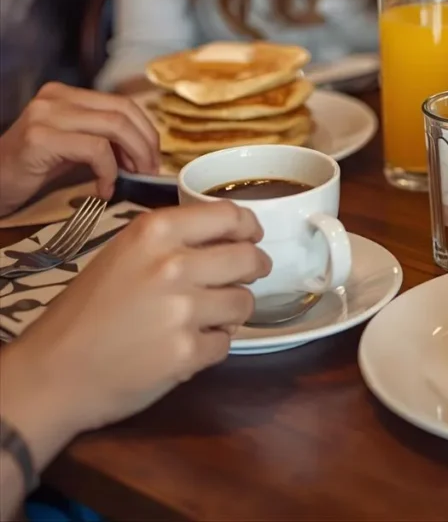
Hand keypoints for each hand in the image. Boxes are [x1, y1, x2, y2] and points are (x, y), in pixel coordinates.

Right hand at [0, 83, 159, 215]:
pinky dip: (109, 171)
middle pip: (123, 112)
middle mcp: (56, 97)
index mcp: (66, 94)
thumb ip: (103, 139)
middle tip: (151, 170)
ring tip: (134, 177)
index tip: (153, 158)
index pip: (122, 104)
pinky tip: (105, 188)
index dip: (145, 130)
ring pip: (114, 126)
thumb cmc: (31, 169)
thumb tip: (145, 150)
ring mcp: (46, 115)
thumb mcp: (72, 147)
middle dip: (145, 143)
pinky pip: (94, 149)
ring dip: (134, 155)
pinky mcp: (40, 138)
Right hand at [0, 203, 269, 452]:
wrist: (51, 373)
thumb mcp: (124, 253)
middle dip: (255, 267)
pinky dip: (213, 346)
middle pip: (248, 258)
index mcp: (155, 232)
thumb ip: (174, 240)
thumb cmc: (87, 309)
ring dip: (234, 310)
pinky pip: (226, 342)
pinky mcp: (186, 353)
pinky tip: (187, 345)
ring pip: (244, 302)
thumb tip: (231, 236)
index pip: (229, 215)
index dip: (248, 227)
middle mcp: (173, 265)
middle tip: (248, 275)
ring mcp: (182, 311)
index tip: (252, 236)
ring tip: (210, 316)